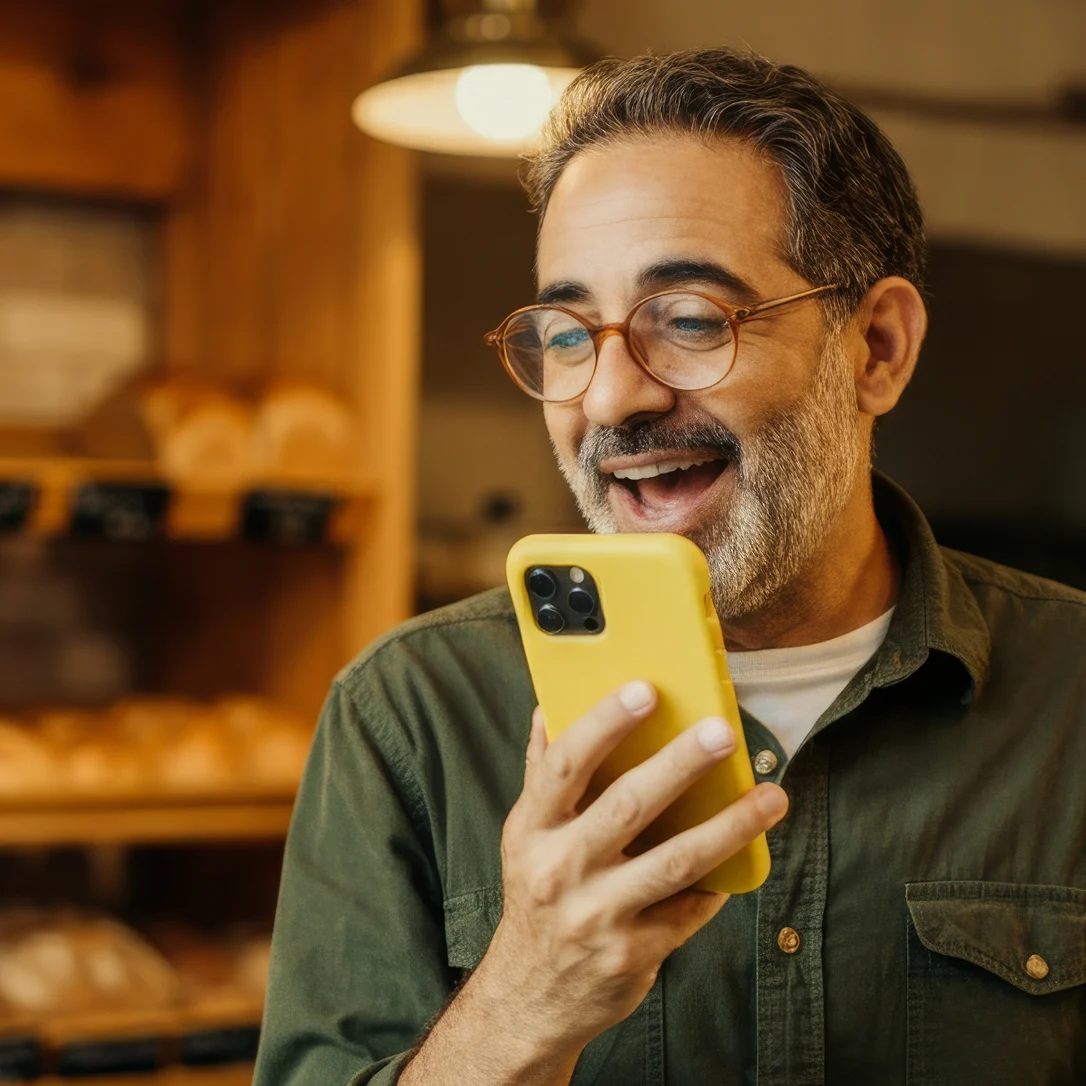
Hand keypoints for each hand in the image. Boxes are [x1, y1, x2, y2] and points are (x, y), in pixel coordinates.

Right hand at [472, 680, 787, 1058]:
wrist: (529, 997)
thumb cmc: (536, 896)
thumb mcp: (525, 836)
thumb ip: (543, 773)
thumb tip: (548, 705)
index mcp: (532, 829)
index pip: (566, 764)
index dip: (604, 723)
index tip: (645, 689)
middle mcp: (560, 869)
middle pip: (627, 805)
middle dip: (679, 764)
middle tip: (722, 731)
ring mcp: (597, 915)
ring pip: (675, 861)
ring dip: (730, 825)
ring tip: (772, 796)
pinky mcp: (633, 953)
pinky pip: (690, 908)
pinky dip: (722, 878)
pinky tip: (749, 852)